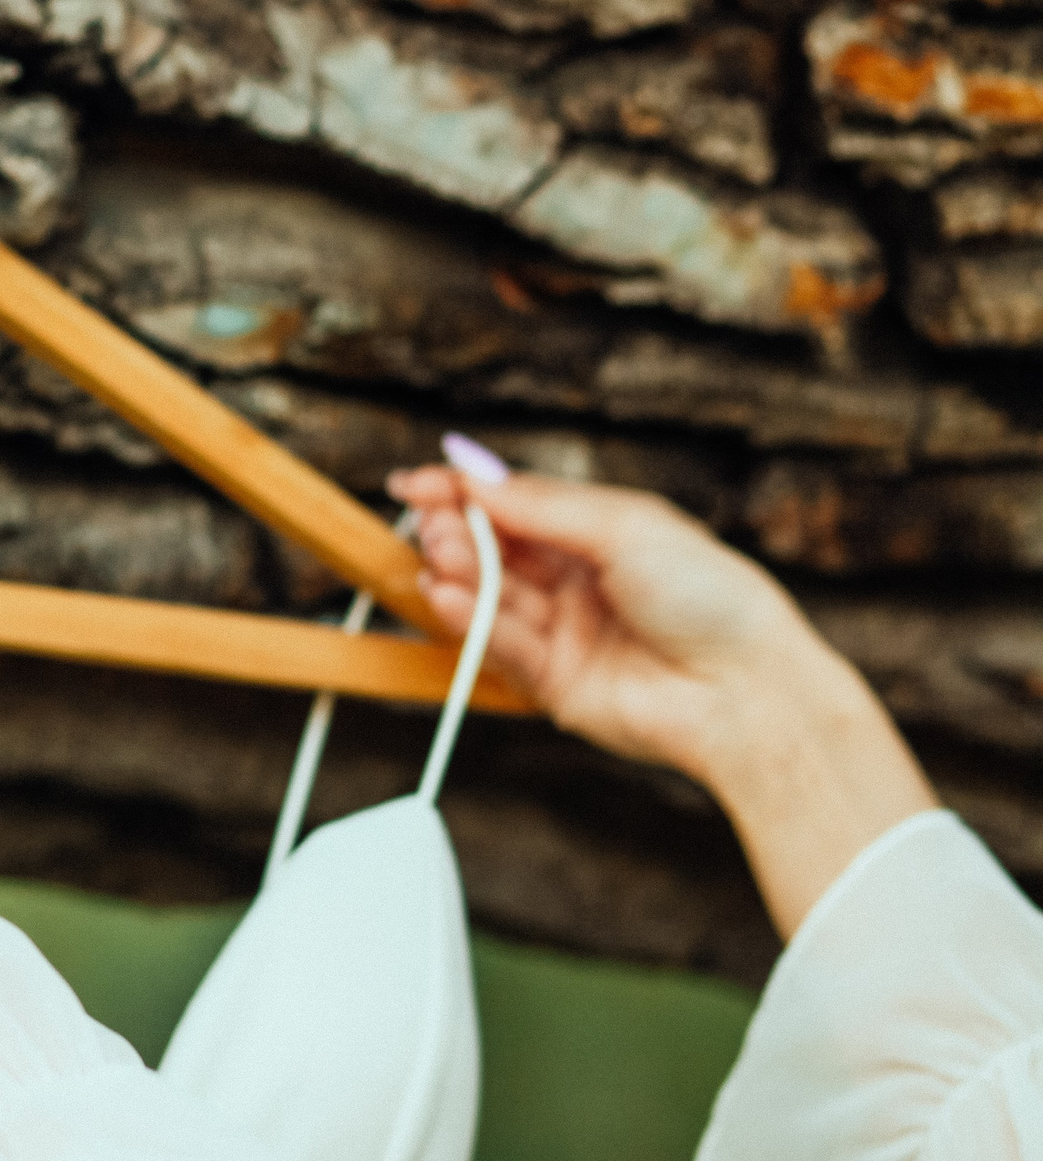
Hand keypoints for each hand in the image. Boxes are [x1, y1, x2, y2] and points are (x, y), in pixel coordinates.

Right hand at [389, 459, 933, 934]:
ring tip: (439, 556)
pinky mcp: (554, 684)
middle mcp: (577, 582)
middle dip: (458, 533)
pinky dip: (469, 622)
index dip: (462, 493)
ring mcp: (564, 633)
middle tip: (435, 524)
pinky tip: (447, 597)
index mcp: (600, 534)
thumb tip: (470, 470)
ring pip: (491, 599)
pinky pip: (500, 648)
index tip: (411, 484)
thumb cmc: (709, 596)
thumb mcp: (624, 526)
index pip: (515, 507)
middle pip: (495, 552)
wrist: (748, 690)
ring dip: (459, 575)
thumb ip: (540, 504)